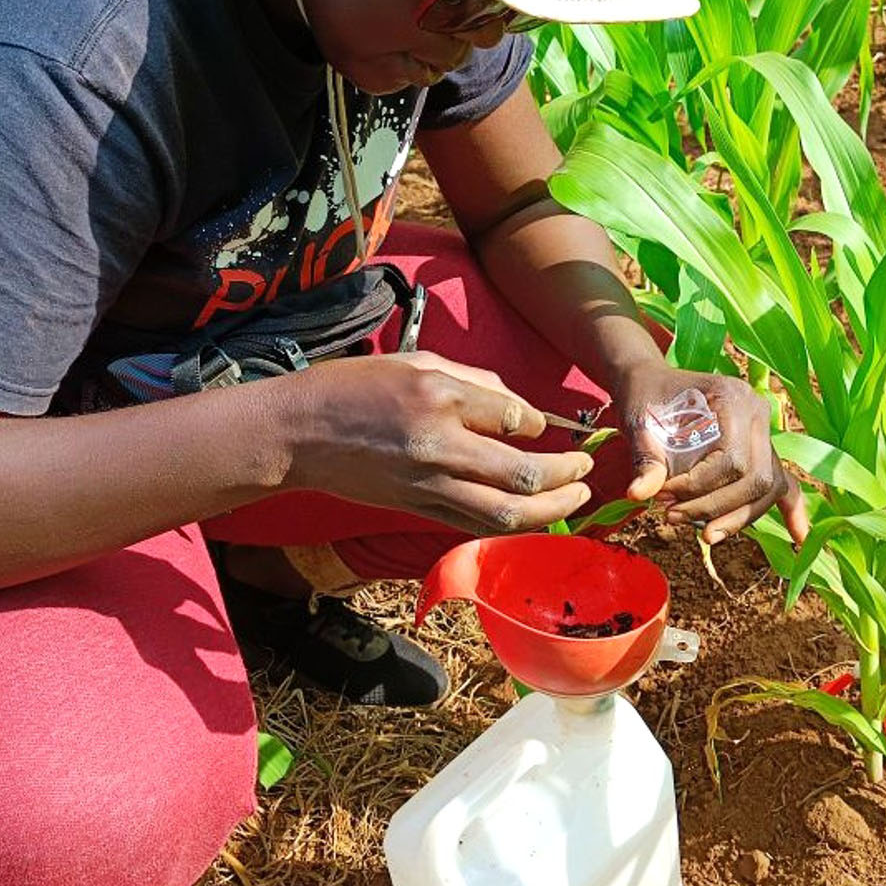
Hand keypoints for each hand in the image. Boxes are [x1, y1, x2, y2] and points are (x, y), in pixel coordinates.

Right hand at [280, 352, 594, 533]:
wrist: (297, 434)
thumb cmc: (357, 387)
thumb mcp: (419, 361)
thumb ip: (478, 383)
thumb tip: (526, 413)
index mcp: (439, 396)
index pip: (517, 417)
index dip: (543, 425)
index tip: (549, 427)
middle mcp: (438, 445)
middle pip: (523, 476)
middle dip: (567, 476)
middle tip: (587, 469)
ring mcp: (428, 484)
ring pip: (505, 513)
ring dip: (552, 510)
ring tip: (576, 499)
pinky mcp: (418, 508)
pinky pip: (476, 524)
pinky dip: (513, 524)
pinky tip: (536, 515)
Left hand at [617, 362, 807, 545]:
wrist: (651, 383)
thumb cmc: (646, 398)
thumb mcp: (639, 423)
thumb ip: (646, 459)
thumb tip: (639, 494)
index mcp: (734, 398)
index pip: (732, 461)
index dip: (698, 488)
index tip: (662, 495)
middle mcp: (758, 413)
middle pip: (756, 478)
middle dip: (716, 507)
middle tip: (672, 516)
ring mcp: (763, 431)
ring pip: (769, 487)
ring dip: (738, 517)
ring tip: (704, 535)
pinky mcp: (761, 449)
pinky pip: (784, 481)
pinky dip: (791, 509)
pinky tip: (800, 537)